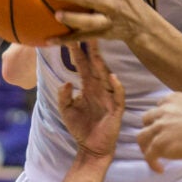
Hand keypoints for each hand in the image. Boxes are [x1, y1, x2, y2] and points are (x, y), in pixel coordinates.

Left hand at [59, 41, 124, 158]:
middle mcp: (99, 88)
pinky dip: (117, 86)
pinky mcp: (116, 109)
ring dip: (102, 64)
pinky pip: (118, 96)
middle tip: (87, 33)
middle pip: (95, 65)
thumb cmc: (80, 127)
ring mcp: (108, 97)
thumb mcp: (66, 110)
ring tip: (97, 51)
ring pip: (106, 76)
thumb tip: (67, 82)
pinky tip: (113, 77)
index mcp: (87, 86)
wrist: (91, 148)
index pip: (82, 64)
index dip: (76, 51)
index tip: (69, 36)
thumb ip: (63, 96)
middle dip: (91, 50)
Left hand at [137, 92, 181, 171]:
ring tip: (152, 154)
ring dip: (145, 145)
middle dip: (150, 128)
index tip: (167, 123)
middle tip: (157, 137)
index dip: (162, 115)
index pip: (160, 106)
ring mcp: (158, 129)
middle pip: (147, 120)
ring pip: (142, 137)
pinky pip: (149, 156)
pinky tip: (159, 169)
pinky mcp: (159, 145)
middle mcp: (161, 112)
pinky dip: (152, 162)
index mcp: (171, 100)